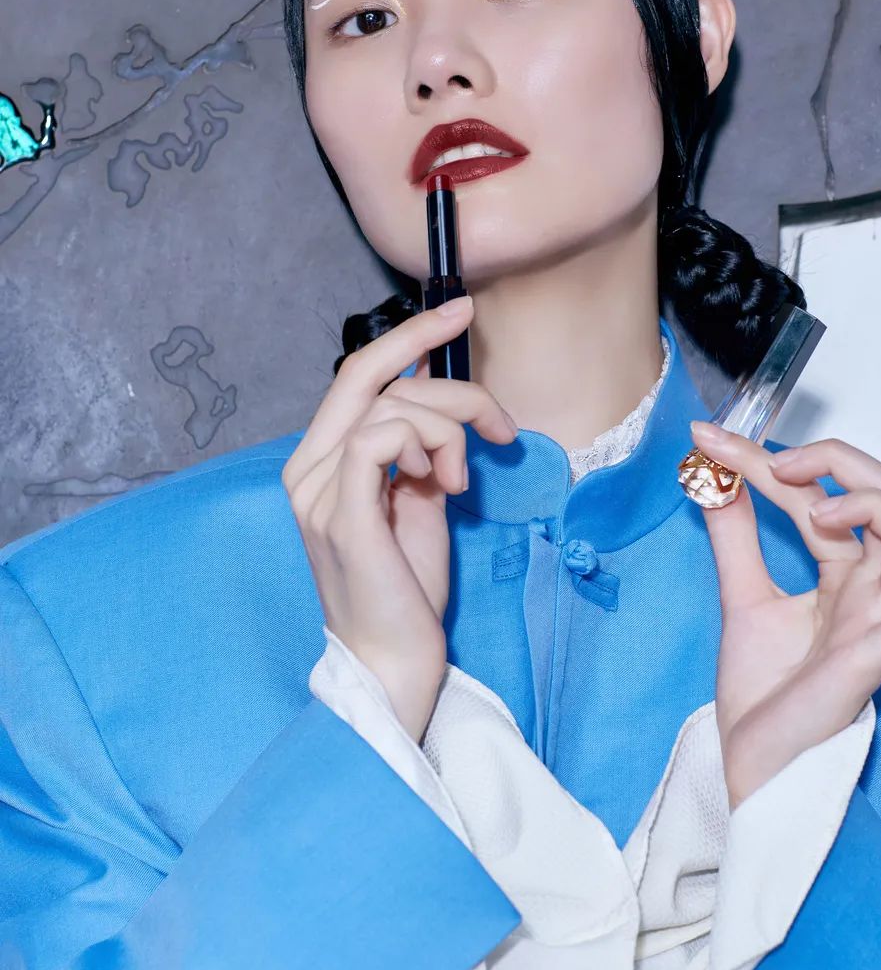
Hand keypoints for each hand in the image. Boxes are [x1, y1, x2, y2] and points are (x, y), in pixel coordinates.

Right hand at [282, 296, 516, 741]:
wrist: (394, 659)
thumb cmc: (408, 586)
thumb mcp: (418, 498)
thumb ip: (419, 446)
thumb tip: (441, 392)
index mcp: (321, 460)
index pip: (357, 376)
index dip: (408, 336)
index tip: (459, 310)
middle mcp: (307, 468)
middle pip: (367, 374)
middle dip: (431, 352)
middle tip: (484, 365)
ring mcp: (318, 490)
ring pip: (390, 405)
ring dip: (448, 427)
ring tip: (462, 477)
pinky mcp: (342, 513)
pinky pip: (379, 437)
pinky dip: (423, 444)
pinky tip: (441, 482)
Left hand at [689, 425, 880, 809]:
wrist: (752, 762)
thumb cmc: (761, 695)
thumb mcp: (741, 596)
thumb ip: (734, 536)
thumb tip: (713, 477)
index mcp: (843, 572)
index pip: (820, 495)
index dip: (767, 460)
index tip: (710, 441)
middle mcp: (869, 586)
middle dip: (835, 461)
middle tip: (773, 462)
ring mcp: (879, 616)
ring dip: (866, 501)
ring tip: (814, 508)